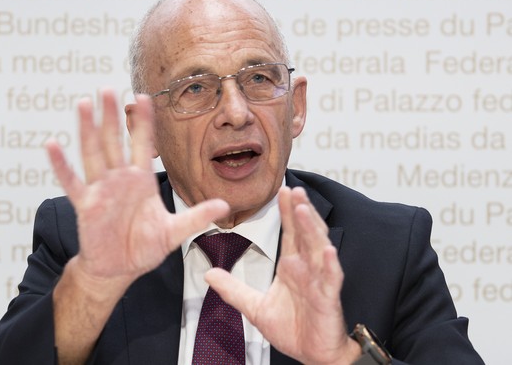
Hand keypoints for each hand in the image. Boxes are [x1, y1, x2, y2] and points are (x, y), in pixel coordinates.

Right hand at [46, 90, 228, 299]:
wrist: (119, 269)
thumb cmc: (143, 248)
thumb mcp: (174, 232)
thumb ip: (196, 217)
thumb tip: (224, 206)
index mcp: (141, 181)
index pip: (144, 145)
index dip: (144, 122)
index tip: (145, 97)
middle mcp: (120, 180)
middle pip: (115, 141)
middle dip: (113, 116)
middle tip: (107, 89)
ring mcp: (101, 190)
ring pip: (93, 154)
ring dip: (88, 130)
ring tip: (84, 105)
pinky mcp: (86, 206)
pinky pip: (72, 182)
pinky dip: (62, 165)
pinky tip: (53, 144)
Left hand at [205, 186, 360, 364]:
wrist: (311, 355)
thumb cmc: (292, 329)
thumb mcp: (255, 307)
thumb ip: (233, 289)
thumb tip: (209, 274)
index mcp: (292, 267)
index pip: (290, 233)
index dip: (287, 212)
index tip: (282, 191)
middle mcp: (307, 269)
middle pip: (305, 233)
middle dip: (300, 211)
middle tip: (293, 190)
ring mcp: (319, 281)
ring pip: (318, 249)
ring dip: (312, 229)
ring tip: (304, 210)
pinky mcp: (328, 298)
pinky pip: (330, 278)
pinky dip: (329, 264)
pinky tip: (326, 251)